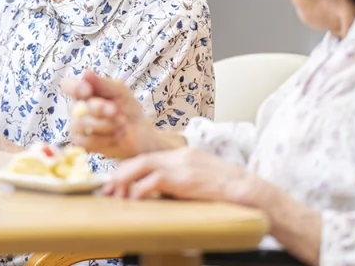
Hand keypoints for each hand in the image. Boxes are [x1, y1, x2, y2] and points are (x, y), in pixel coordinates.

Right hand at [61, 71, 179, 158]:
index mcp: (84, 91)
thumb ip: (103, 83)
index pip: (67, 85)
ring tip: (122, 124)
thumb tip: (85, 73)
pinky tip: (116, 136)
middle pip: (76, 108)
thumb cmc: (128, 108)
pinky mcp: (82, 143)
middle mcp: (77, 108)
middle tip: (116, 111)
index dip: (74, 88)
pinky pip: (85, 141)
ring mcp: (78, 126)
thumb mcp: (120, 91)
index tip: (88, 91)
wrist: (140, 133)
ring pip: (81, 125)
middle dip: (99, 109)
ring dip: (105, 125)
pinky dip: (104, 139)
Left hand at [104, 147, 258, 203]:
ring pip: (143, 166)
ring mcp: (181, 164)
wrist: (247, 190)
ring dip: (125, 181)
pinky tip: (134, 199)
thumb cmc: (225, 191)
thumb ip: (178, 182)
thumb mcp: (197, 181)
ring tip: (114, 195)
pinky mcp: (185, 177)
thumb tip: (156, 194)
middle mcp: (178, 155)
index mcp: (181, 155)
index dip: (128, 171)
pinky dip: (141, 190)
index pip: (147, 158)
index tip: (114, 183)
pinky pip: (155, 180)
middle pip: (140, 159)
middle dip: (120, 175)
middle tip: (107, 190)